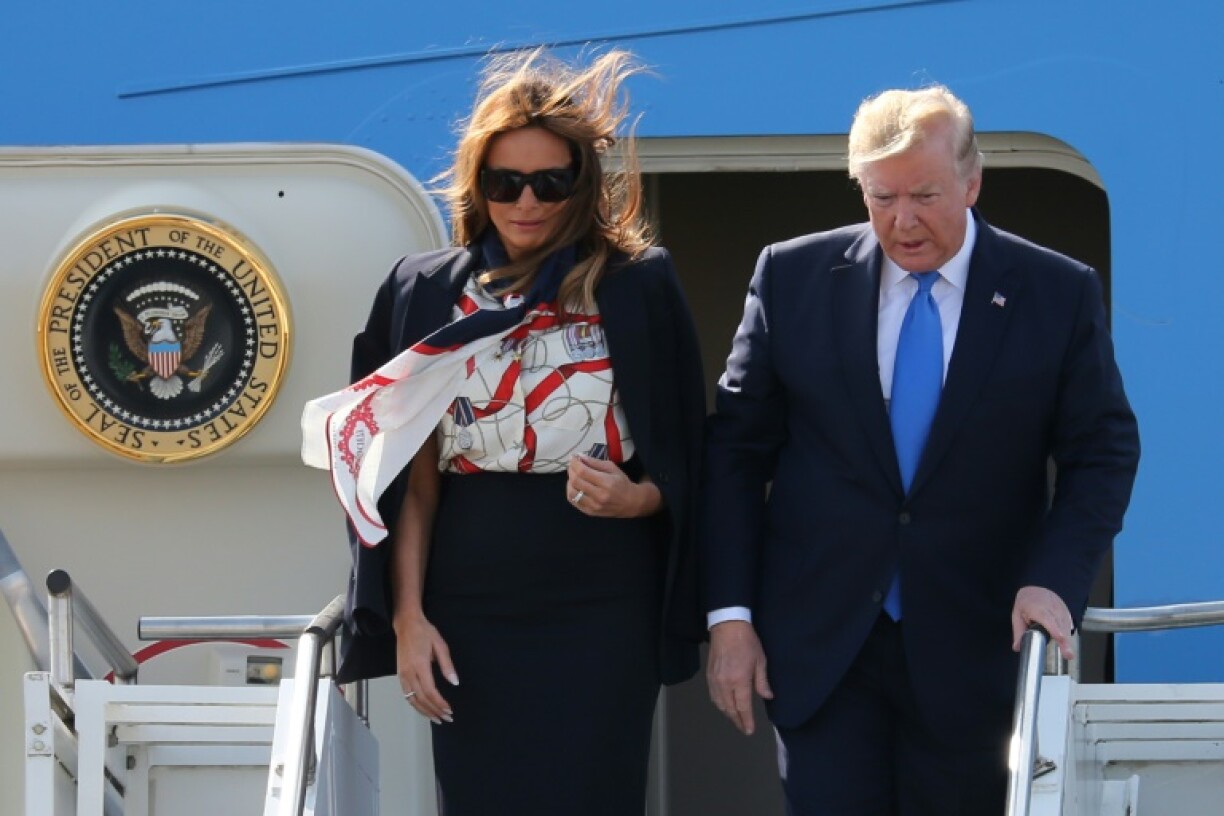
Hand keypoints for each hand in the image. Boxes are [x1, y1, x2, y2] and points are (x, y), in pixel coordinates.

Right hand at [394, 612, 458, 723]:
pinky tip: (424, 709)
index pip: (430, 691)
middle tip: (447, 718)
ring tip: (437, 719)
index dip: (440, 703)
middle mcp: (409, 673)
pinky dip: (416, 705)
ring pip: (412, 700)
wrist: (406, 624)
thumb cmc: (425, 632)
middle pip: (421, 699)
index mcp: (420, 665)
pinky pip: (407, 695)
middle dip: (435, 711)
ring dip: (425, 711)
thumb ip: (447, 665)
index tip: (449, 710)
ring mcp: (402, 675)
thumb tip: (455, 682)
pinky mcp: (400, 675)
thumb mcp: (440, 645)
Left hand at [566, 454, 660, 517]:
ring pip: (572, 492)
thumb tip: (579, 457)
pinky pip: (573, 501)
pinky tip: (575, 486)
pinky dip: (570, 491)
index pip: (583, 471)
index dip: (574, 463)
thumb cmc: (622, 483)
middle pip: (576, 481)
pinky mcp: (590, 512)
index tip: (573, 457)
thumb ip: (595, 462)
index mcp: (606, 482)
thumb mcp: (612, 468)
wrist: (631, 503)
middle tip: (573, 465)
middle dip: (571, 470)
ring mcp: (593, 506)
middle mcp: (599, 495)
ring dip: (569, 481)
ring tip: (573, 475)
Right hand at [706, 620, 772, 735]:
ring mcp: (715, 680)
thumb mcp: (760, 661)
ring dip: (728, 713)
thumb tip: (767, 697)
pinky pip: (713, 695)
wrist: (727, 626)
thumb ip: (762, 682)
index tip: (749, 730)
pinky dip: (719, 704)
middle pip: (729, 709)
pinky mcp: (709, 675)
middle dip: (737, 720)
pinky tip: (725, 705)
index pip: (743, 707)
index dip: (746, 720)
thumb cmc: (747, 642)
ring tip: (736, 718)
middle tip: (744, 728)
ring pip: (719, 704)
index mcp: (739, 681)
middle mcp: (725, 683)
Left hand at [1011, 586, 1075, 660]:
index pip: (1048, 620)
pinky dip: (1068, 634)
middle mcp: (1052, 610)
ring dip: (1068, 640)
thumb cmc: (1026, 602)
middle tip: (1069, 655)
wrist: (1038, 587)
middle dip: (1065, 641)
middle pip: (1061, 626)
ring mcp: (1061, 611)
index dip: (1055, 629)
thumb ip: (1019, 631)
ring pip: (1067, 627)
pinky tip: (1067, 644)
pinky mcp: (1067, 613)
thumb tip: (1017, 647)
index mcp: (1038, 609)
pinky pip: (1069, 625)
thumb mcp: (1017, 614)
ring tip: (1068, 654)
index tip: (1060, 638)